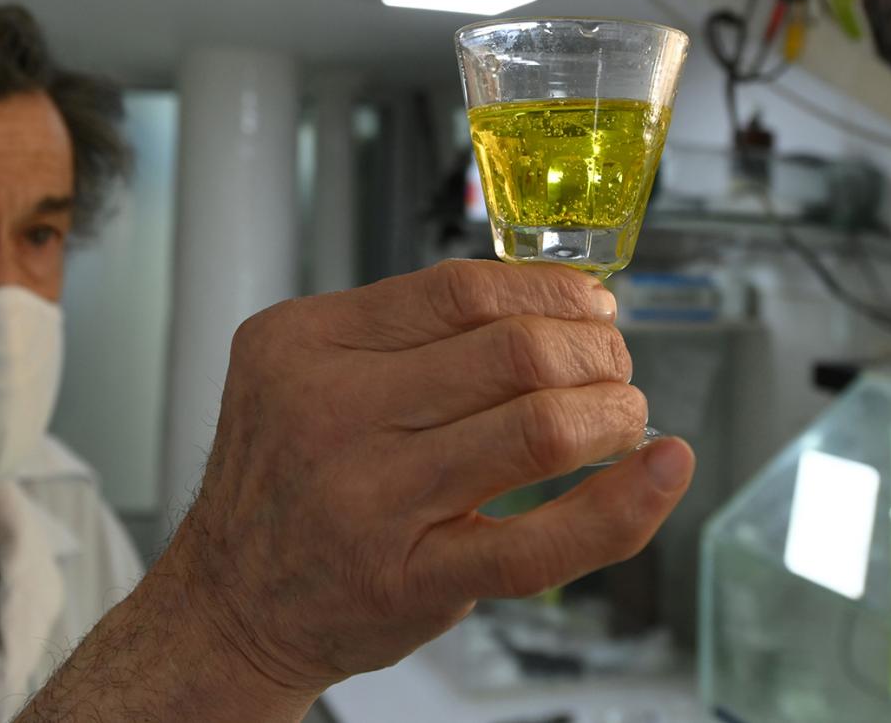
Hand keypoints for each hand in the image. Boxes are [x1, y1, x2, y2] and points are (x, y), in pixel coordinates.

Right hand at [176, 260, 694, 699]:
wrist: (230, 601)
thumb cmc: (283, 482)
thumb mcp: (301, 372)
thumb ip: (400, 334)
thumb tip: (547, 306)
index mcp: (306, 344)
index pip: (460, 290)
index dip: (550, 290)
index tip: (590, 304)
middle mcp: (332, 413)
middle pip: (513, 351)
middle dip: (594, 350)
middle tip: (612, 364)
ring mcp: (373, 500)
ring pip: (539, 429)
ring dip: (612, 411)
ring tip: (622, 414)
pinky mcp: (414, 578)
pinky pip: (541, 542)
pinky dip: (622, 504)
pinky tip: (660, 472)